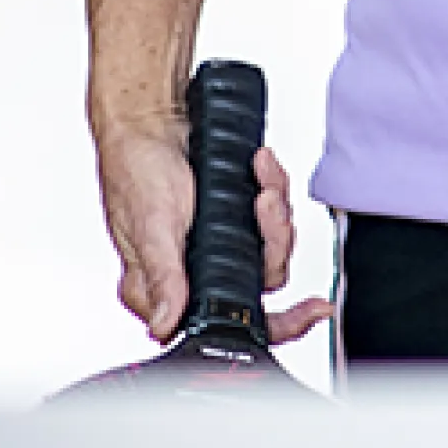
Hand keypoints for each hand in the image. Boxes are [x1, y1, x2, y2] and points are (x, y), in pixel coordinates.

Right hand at [94, 122, 333, 348]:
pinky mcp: (234, 217)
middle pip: (261, 280)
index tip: (311, 313)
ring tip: (261, 180)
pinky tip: (260, 166)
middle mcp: (192, 273)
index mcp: (163, 288)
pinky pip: (272, 215)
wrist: (149, 122)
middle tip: (267, 206)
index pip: (223, 323)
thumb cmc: (136, 170)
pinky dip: (273, 187)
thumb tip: (164, 325)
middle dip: (274, 241)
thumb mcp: (150, 226)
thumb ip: (163, 277)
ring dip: (275, 211)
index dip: (274, 325)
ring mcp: (216, 245)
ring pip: (271, 247)